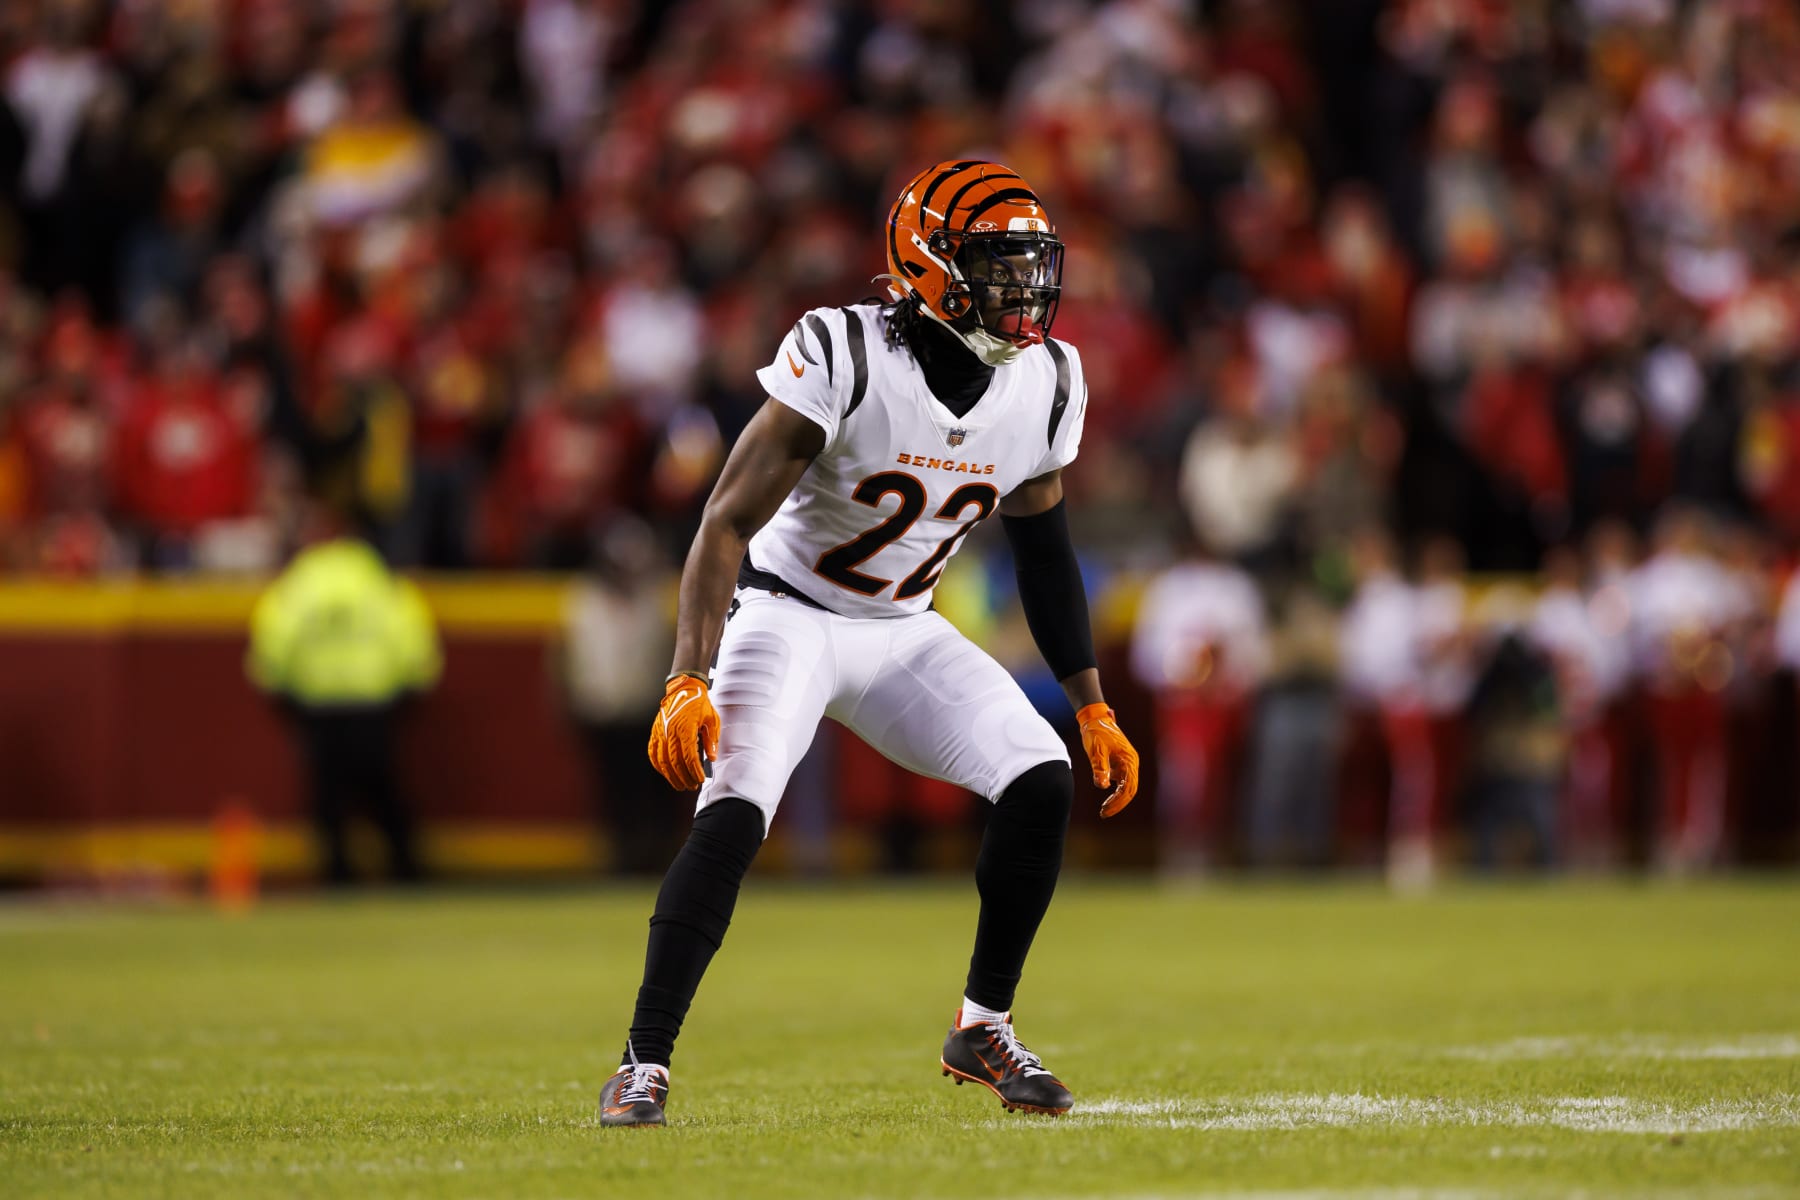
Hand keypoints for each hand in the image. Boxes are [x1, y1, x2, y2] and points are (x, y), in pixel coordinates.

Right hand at [647, 674, 719, 790]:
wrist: (683, 689)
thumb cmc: (699, 704)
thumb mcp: (712, 720)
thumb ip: (711, 740)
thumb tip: (712, 758)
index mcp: (686, 728)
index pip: (689, 756)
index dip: (694, 771)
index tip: (700, 779)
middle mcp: (670, 731)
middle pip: (675, 762)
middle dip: (684, 777)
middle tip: (692, 786)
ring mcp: (660, 732)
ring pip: (662, 761)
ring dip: (671, 776)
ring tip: (680, 784)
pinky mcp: (655, 732)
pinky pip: (653, 753)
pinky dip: (658, 766)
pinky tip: (666, 773)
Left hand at [1076, 702, 1138, 817]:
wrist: (1094, 718)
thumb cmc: (1096, 732)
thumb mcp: (1096, 750)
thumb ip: (1100, 767)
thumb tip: (1102, 786)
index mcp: (1129, 760)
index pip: (1128, 787)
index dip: (1118, 801)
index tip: (1105, 810)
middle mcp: (1131, 763)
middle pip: (1129, 790)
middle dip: (1117, 804)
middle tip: (1103, 814)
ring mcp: (1127, 764)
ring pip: (1126, 787)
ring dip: (1116, 800)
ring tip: (1104, 810)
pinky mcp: (1120, 764)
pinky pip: (1121, 782)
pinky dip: (1114, 792)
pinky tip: (1105, 798)